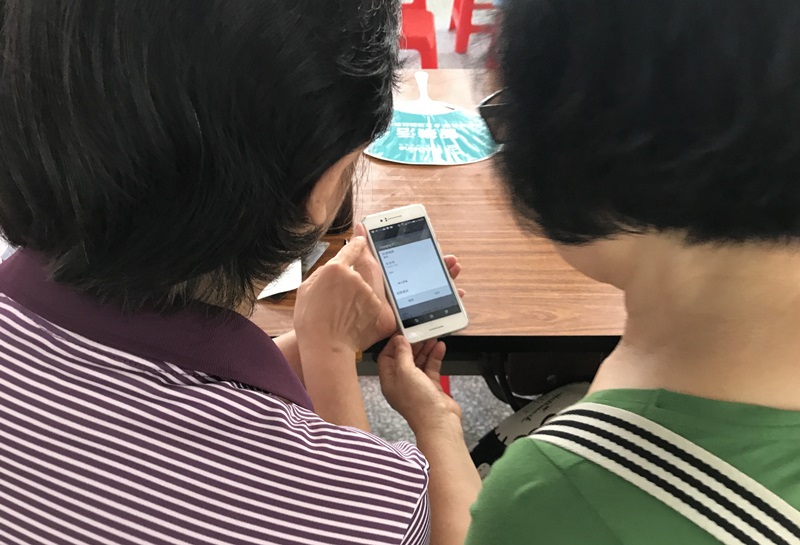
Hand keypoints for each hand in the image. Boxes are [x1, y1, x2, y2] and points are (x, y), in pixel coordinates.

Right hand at [293, 236, 382, 352]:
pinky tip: (352, 320)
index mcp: (335, 269)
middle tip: (349, 280)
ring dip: (359, 296)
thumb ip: (324, 271)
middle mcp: (355, 277)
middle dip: (357, 272)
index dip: (358, 243)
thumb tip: (335, 264)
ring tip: (342, 314)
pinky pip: (373, 302)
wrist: (325, 346)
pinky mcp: (378, 308)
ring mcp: (369, 293)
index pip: (353, 249)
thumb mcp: (306, 288)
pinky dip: (365, 309)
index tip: (361, 238)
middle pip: (361, 269)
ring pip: (367, 288)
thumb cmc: (310, 320)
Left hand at [351, 223, 465, 349]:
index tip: (434, 241)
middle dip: (439, 262)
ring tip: (454, 270)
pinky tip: (457, 294)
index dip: (422, 248)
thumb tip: (360, 227)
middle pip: (424, 270)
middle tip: (449, 258)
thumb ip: (361, 248)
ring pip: (431, 286)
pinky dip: (447, 300)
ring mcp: (406, 299)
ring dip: (446, 277)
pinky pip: (431, 306)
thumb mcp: (359, 266)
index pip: (408, 256)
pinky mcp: (409, 313)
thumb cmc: (351, 296)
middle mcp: (399, 284)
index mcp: (387, 271)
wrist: (350, 325)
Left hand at [378, 335, 461, 430]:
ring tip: (433, 337)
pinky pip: (431, 368)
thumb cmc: (418, 402)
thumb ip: (402, 354)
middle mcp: (401, 382)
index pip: (387, 357)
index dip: (394, 344)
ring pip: (419, 361)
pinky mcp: (431, 386)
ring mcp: (417, 385)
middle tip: (420, 333)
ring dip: (426, 349)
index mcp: (389, 380)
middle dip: (412, 344)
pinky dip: (435, 357)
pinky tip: (440, 347)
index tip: (403, 332)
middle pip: (404, 357)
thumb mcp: (405, 372)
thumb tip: (399, 340)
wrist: (439, 421)